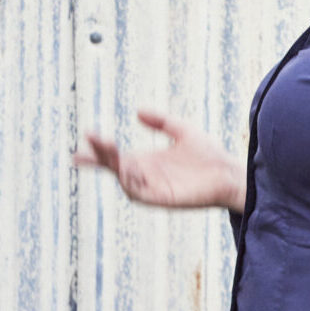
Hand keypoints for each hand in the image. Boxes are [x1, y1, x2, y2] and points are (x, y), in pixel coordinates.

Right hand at [75, 109, 244, 210]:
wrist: (230, 174)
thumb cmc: (209, 155)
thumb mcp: (182, 130)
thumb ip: (161, 121)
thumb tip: (137, 112)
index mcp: (146, 161)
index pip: (115, 157)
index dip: (97, 152)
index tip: (79, 147)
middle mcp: (145, 175)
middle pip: (114, 166)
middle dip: (100, 154)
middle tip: (90, 138)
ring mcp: (152, 188)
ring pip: (123, 178)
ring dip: (113, 164)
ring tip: (107, 146)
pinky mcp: (162, 198)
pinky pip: (139, 191)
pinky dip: (128, 180)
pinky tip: (125, 165)